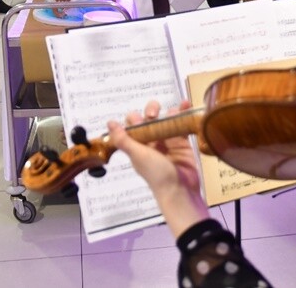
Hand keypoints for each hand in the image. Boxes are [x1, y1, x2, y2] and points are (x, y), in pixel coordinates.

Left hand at [108, 100, 208, 237]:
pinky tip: (185, 104)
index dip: (134, 119)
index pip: (131, 126)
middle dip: (151, 111)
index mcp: (137, 145)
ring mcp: (167, 141)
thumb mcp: (138, 156)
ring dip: (168, 111)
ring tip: (174, 111)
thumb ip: (124, 139)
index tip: (138, 120)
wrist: (180, 190)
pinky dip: (183, 114)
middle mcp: (151, 141)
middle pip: (148, 118)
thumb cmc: (156, 175)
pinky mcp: (181, 142)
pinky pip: (181, 125)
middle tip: (154, 116)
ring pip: (165, 119)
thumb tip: (109, 123)